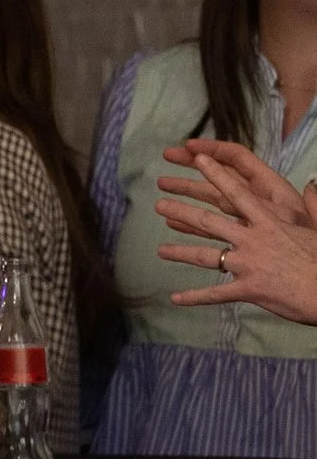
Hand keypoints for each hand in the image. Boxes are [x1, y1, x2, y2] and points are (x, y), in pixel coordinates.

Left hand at [154, 140, 316, 323]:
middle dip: (182, 212)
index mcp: (270, 223)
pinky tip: (175, 299)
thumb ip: (315, 206)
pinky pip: (215, 294)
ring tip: (159, 251)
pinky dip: (194, 297)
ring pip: (206, 257)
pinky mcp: (248, 289)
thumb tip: (313, 184)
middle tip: (158, 204)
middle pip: (210, 223)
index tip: (198, 159)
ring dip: (181, 253)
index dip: (216, 174)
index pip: (237, 193)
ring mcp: (248, 265)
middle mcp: (254, 240)